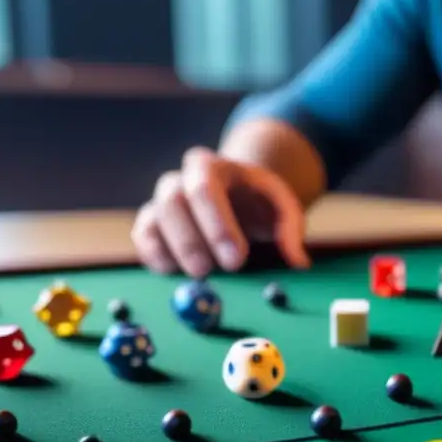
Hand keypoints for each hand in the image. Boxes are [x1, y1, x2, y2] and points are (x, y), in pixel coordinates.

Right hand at [132, 146, 310, 276]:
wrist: (239, 195)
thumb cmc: (260, 201)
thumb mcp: (284, 205)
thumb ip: (291, 229)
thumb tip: (298, 261)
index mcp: (213, 166)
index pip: (206, 188)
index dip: (217, 225)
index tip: (237, 259)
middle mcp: (181, 178)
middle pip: (173, 201)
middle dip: (190, 240)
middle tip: (209, 272)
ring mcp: (162, 200)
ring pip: (153, 219)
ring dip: (172, 250)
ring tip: (198, 275)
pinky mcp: (152, 222)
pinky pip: (143, 236)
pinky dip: (153, 255)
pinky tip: (172, 272)